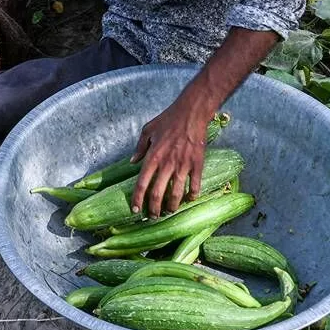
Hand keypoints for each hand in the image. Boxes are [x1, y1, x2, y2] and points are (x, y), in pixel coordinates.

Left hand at [130, 99, 210, 216]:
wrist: (191, 113)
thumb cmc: (168, 119)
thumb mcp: (147, 130)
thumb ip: (139, 147)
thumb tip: (132, 162)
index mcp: (152, 157)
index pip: (142, 184)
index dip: (138, 199)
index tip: (136, 209)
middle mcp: (166, 164)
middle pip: (158, 194)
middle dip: (154, 209)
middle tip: (153, 216)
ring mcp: (183, 165)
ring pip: (176, 193)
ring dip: (172, 206)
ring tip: (169, 211)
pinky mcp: (197, 164)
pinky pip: (195, 185)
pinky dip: (192, 195)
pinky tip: (190, 199)